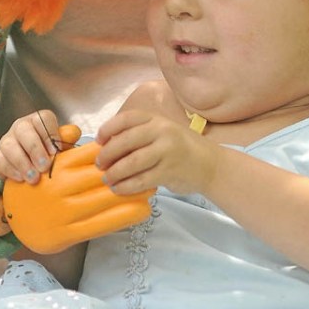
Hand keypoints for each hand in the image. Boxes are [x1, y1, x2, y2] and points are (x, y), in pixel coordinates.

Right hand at [0, 113, 81, 181]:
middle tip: (44, 166)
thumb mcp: (61, 148)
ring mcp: (7, 141)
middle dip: (34, 148)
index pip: (42, 118)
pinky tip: (21, 180)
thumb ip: (66, 140)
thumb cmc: (50, 157)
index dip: (50, 134)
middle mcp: (21, 127)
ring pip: (8, 144)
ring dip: (22, 162)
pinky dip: (10, 170)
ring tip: (33, 178)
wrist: (34, 174)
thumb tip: (75, 133)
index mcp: (38, 121)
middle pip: (23, 129)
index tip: (56, 151)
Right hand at [1, 142, 153, 252]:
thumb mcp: (45, 163)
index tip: (137, 149)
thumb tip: (86, 138)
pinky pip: (101, 225)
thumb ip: (66, 151)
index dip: (117, 152)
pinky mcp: (66, 233)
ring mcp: (64, 211)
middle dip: (130, 172)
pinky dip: (124, 217)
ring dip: (132, 194)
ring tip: (152, 188)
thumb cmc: (35, 186)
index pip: (94, 156)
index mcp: (57, 167)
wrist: (10, 218)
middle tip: (153, 167)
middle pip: (103, 177)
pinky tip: (142, 211)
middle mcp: (61, 187)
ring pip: (106, 200)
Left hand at [96, 109, 219, 195]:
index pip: (126, 119)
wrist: (210, 164)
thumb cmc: (180, 148)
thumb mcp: (162, 132)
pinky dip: (126, 186)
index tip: (98, 140)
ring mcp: (166, 151)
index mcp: (156, 118)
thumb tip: (107, 146)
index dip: (108, 128)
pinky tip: (119, 189)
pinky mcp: (169, 172)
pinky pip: (141, 180)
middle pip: (125, 141)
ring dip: (114, 173)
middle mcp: (161, 131)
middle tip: (99, 165)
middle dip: (107, 154)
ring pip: (131, 162)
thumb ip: (140, 134)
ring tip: (107, 179)